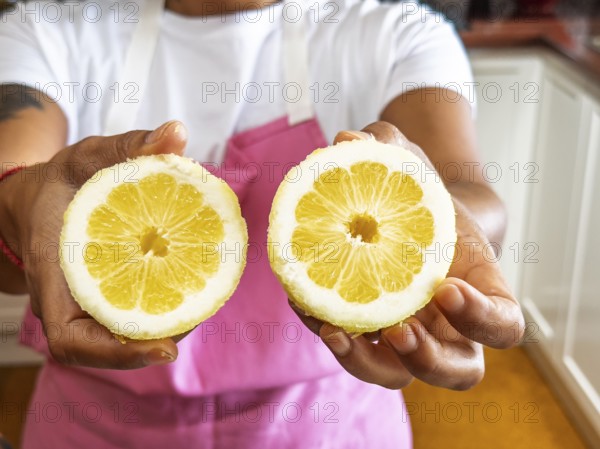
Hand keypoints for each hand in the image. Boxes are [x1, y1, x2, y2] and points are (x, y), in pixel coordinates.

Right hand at [15, 121, 187, 368]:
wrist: (34, 201)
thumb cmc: (59, 182)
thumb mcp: (86, 157)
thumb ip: (128, 146)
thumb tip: (177, 133)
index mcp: (53, 275)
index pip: (73, 339)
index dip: (115, 354)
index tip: (164, 349)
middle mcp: (68, 301)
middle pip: (108, 346)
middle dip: (156, 340)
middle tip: (203, 310)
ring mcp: (85, 303)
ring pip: (123, 333)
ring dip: (165, 325)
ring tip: (205, 298)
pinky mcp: (105, 295)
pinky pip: (131, 312)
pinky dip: (162, 306)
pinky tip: (193, 284)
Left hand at [291, 121, 525, 389]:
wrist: (400, 210)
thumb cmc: (418, 191)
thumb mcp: (410, 165)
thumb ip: (390, 148)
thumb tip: (346, 139)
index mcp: (480, 289)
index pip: (505, 325)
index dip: (483, 319)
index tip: (446, 288)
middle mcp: (449, 326)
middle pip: (458, 372)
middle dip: (428, 359)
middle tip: (397, 327)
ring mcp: (408, 336)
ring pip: (397, 375)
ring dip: (365, 362)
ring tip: (333, 327)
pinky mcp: (367, 334)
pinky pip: (352, 349)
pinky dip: (326, 332)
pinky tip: (300, 298)